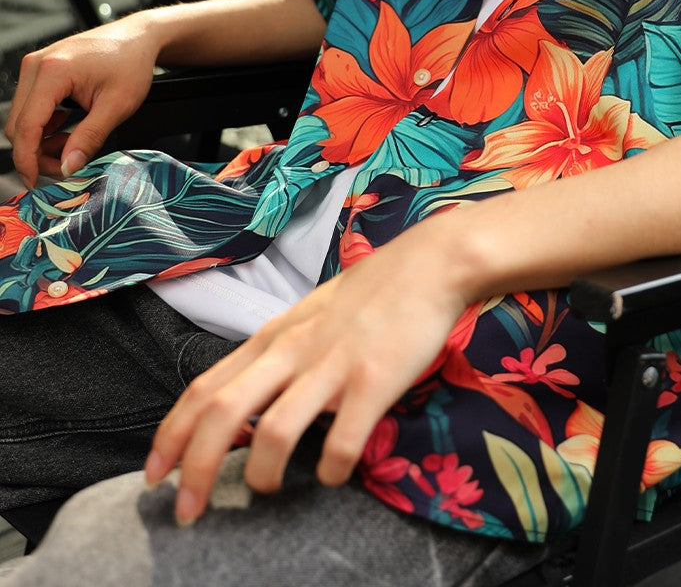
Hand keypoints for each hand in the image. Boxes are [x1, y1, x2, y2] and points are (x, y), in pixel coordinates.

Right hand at [4, 15, 159, 186]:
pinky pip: (31, 107)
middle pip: (18, 124)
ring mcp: (36, 66)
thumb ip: (90, 137)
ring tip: (72, 148)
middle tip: (65, 169)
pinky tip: (67, 132)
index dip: (28, 160)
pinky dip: (45, 126)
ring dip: (41, 141)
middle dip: (36, 153)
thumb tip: (68, 166)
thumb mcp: (117, 106)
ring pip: (23, 118)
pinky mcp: (41, 70)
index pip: (26, 126)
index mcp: (53, 71)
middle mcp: (36, 65)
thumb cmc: (132, 63)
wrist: (139, 38)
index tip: (36, 182)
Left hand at [144, 232, 470, 525]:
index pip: (205, 388)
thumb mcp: (309, 315)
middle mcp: (293, 350)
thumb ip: (278, 353)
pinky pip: (343, 441)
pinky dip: (331, 470)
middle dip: (194, 469)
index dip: (171, 435)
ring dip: (260, 474)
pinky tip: (335, 475)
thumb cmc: (372, 291)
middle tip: (185, 511)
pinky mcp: (373, 380)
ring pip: (274, 431)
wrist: (430, 265)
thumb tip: (250, 400)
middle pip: (223, 413)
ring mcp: (333, 365)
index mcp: (274, 336)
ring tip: (265, 490)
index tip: (154, 474)